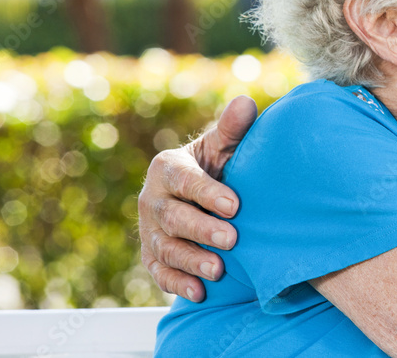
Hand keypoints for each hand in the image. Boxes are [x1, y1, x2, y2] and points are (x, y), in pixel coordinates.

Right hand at [138, 95, 256, 301]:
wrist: (203, 195)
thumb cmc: (218, 166)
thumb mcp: (223, 146)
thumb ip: (232, 128)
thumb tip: (247, 103)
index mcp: (166, 168)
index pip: (183, 180)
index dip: (207, 192)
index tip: (235, 205)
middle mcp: (152, 199)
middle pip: (173, 217)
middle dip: (202, 229)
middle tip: (232, 239)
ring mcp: (150, 230)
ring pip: (165, 247)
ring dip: (190, 260)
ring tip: (218, 269)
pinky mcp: (152, 255)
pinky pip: (159, 272)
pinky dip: (176, 283)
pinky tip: (198, 291)